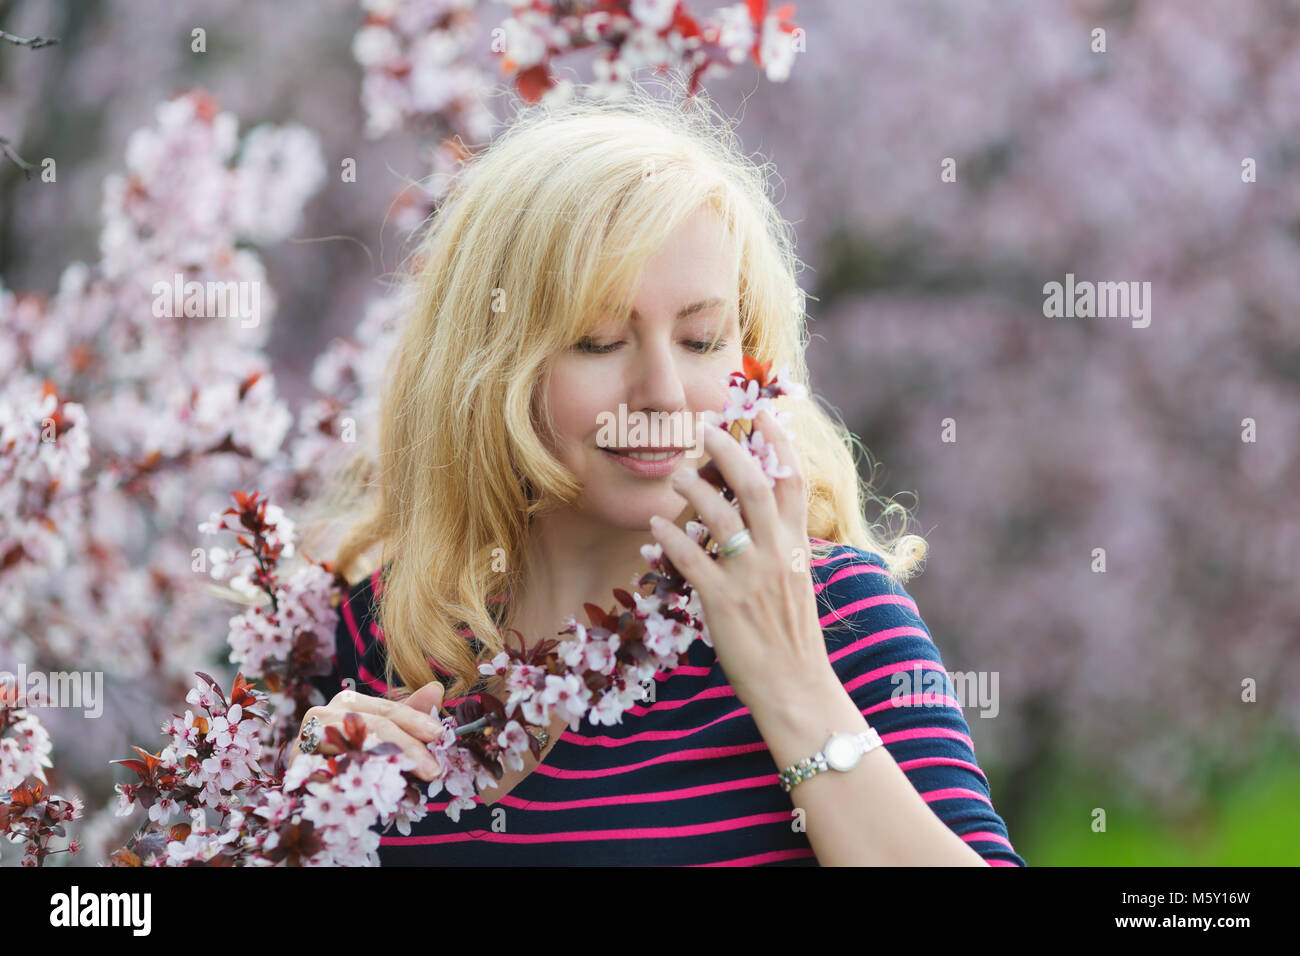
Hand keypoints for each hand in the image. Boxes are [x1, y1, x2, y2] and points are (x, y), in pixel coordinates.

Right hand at [291, 681, 445, 780]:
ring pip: (351, 745)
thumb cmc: (353, 759)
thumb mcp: (386, 736)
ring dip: (385, 763)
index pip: (388, 709)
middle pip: (372, 726)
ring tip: (412, 779)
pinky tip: (375, 790)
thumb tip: (436, 688)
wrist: (312, 794)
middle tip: (433, 769)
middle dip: (407, 747)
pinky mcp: (296, 767)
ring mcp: (305, 740)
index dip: (416, 720)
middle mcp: (322, 715)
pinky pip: (331, 772)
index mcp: (347, 703)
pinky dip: (355, 779)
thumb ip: (409, 715)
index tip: (441, 735)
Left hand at [649, 409, 832, 712]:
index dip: (779, 443)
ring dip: (694, 490)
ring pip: (720, 516)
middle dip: (730, 450)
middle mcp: (777, 554)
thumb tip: (760, 515)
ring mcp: (750, 577)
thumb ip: (782, 545)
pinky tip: (654, 527)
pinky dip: (670, 539)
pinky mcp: (723, 602)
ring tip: (677, 476)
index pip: (794, 482)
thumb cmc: (792, 636)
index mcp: (797, 546)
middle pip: (755, 486)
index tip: (763, 414)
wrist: (797, 688)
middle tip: (705, 428)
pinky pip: (691, 560)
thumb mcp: (797, 581)